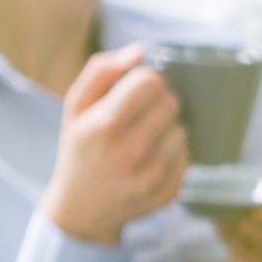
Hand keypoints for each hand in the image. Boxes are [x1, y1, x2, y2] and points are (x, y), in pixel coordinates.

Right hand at [42, 46, 186, 246]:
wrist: (81, 210)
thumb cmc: (79, 150)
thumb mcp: (74, 108)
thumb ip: (101, 72)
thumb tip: (139, 51)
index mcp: (103, 125)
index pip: (150, 81)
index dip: (145, 81)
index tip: (134, 92)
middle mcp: (128, 152)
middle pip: (171, 102)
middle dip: (157, 103)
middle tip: (138, 117)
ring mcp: (150, 176)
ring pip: (181, 129)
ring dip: (166, 129)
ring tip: (142, 140)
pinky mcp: (168, 192)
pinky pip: (187, 155)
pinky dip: (172, 153)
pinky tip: (150, 160)